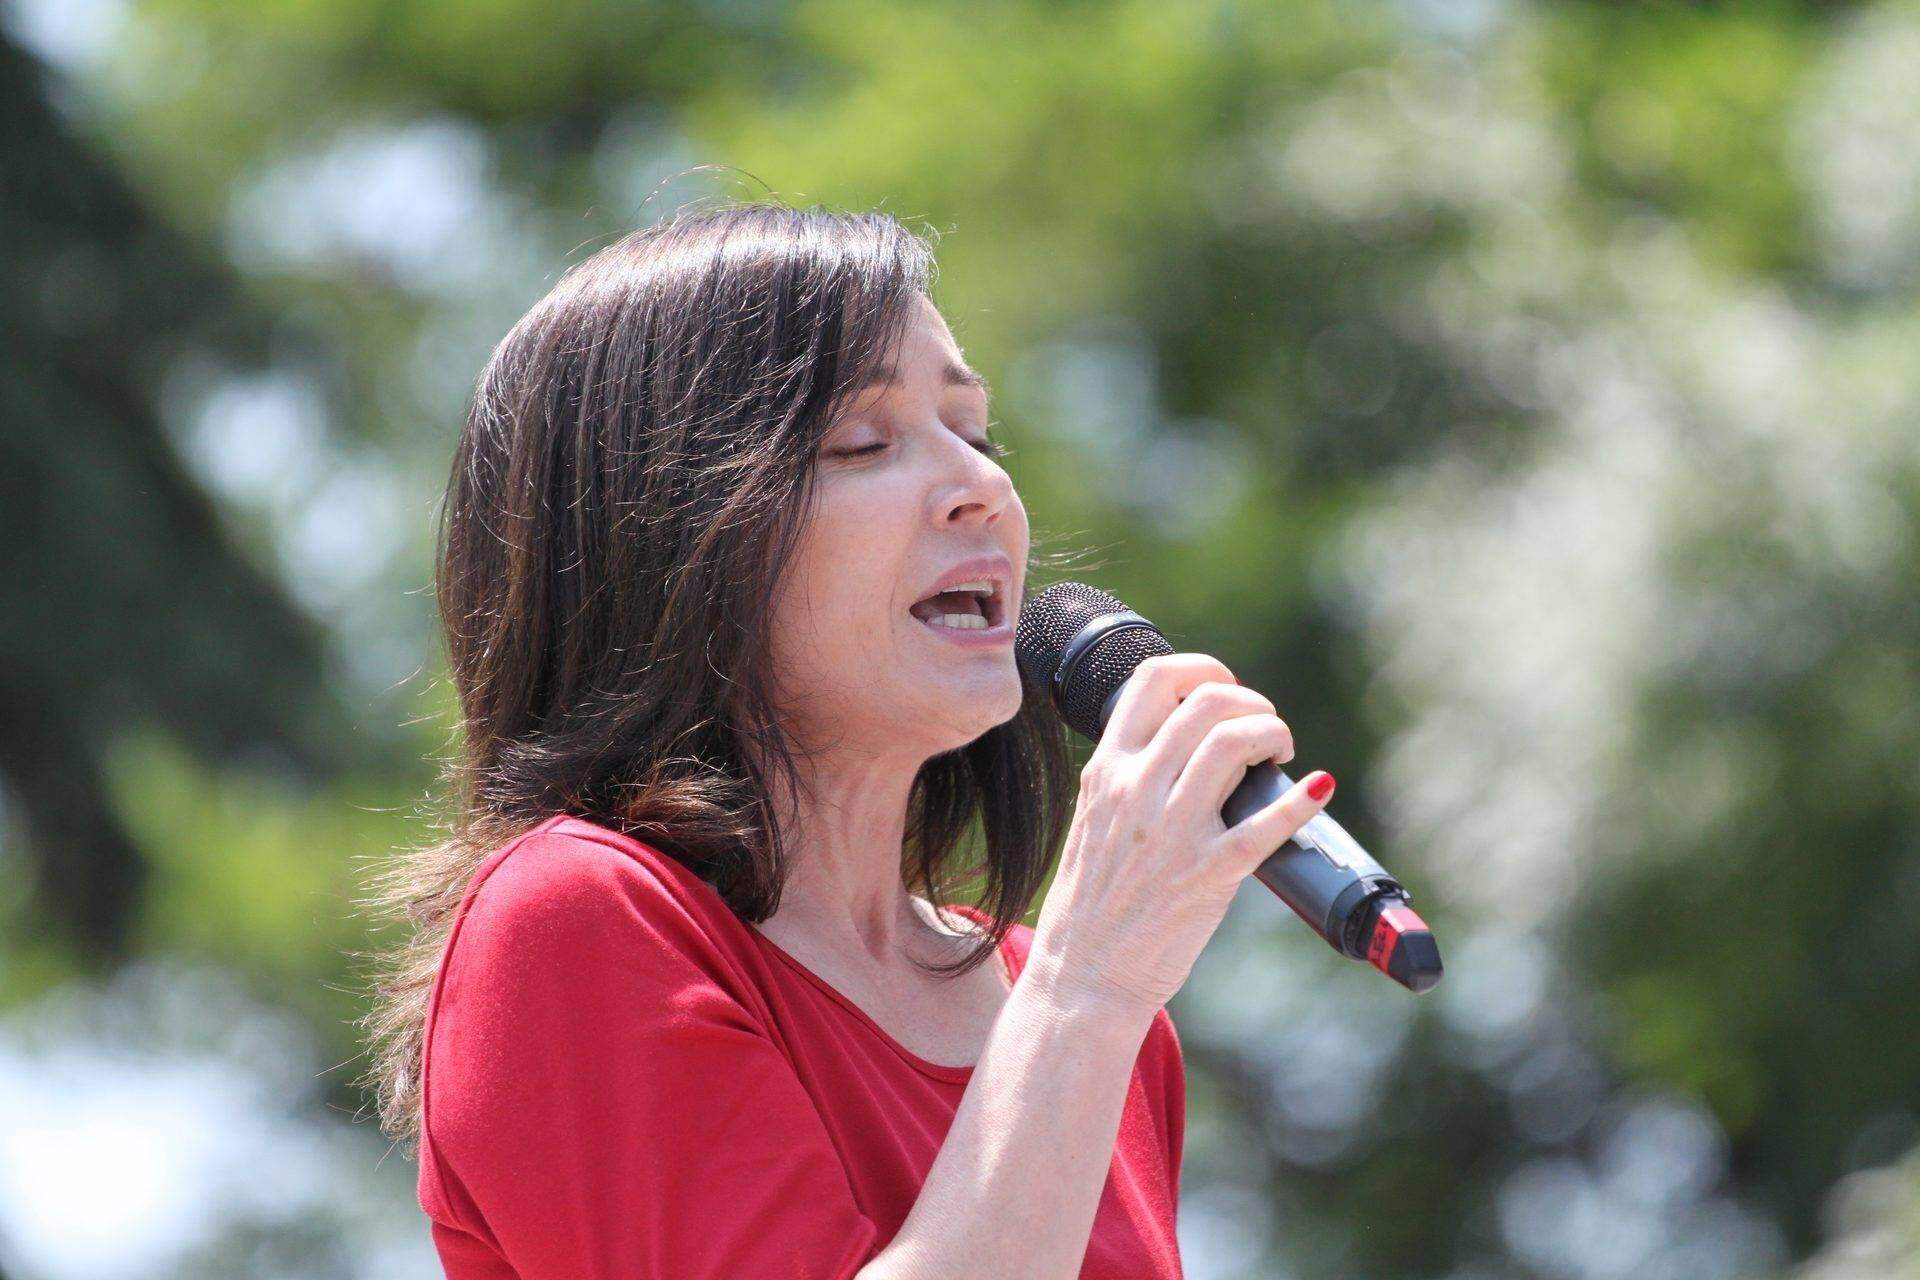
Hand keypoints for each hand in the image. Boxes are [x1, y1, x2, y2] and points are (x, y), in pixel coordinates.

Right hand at [1026, 653, 1336, 1015]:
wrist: (1082, 975)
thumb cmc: (1093, 902)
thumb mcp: (1094, 818)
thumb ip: (1131, 778)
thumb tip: (1192, 745)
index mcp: (1106, 771)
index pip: (1154, 680)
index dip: (1203, 669)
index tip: (1225, 689)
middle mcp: (1136, 790)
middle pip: (1206, 702)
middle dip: (1251, 703)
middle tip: (1266, 730)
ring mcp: (1171, 831)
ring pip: (1233, 742)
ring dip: (1273, 734)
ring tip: (1281, 756)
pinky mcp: (1207, 875)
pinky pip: (1265, 824)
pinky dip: (1301, 800)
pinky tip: (1317, 790)